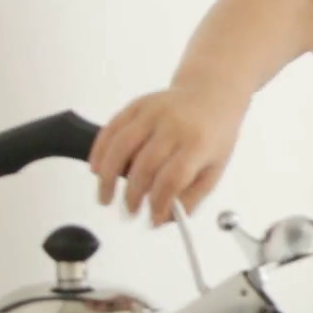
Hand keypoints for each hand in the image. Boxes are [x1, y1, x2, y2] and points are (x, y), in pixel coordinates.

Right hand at [89, 83, 249, 225]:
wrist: (212, 94)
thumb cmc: (213, 133)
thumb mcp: (215, 168)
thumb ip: (192, 197)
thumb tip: (164, 219)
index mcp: (198, 143)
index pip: (173, 178)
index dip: (159, 202)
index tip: (153, 218)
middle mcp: (175, 125)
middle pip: (145, 165)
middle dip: (133, 195)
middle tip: (130, 211)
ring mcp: (153, 112)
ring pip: (121, 146)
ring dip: (108, 177)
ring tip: (106, 197)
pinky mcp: (137, 105)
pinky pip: (112, 129)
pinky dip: (100, 152)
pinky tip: (97, 170)